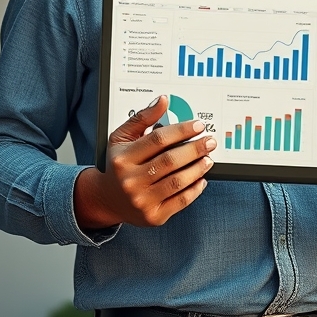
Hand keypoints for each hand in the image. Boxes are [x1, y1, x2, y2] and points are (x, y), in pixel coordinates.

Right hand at [73, 96, 216, 229]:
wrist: (107, 199)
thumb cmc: (118, 165)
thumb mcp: (122, 138)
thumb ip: (142, 118)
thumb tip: (163, 100)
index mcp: (123, 159)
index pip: (157, 140)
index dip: (181, 131)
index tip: (198, 126)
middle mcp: (130, 181)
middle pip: (170, 161)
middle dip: (195, 149)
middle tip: (209, 141)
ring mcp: (142, 200)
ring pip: (177, 182)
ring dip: (198, 168)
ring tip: (208, 159)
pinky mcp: (153, 216)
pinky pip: (180, 201)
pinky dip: (195, 189)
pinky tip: (201, 179)